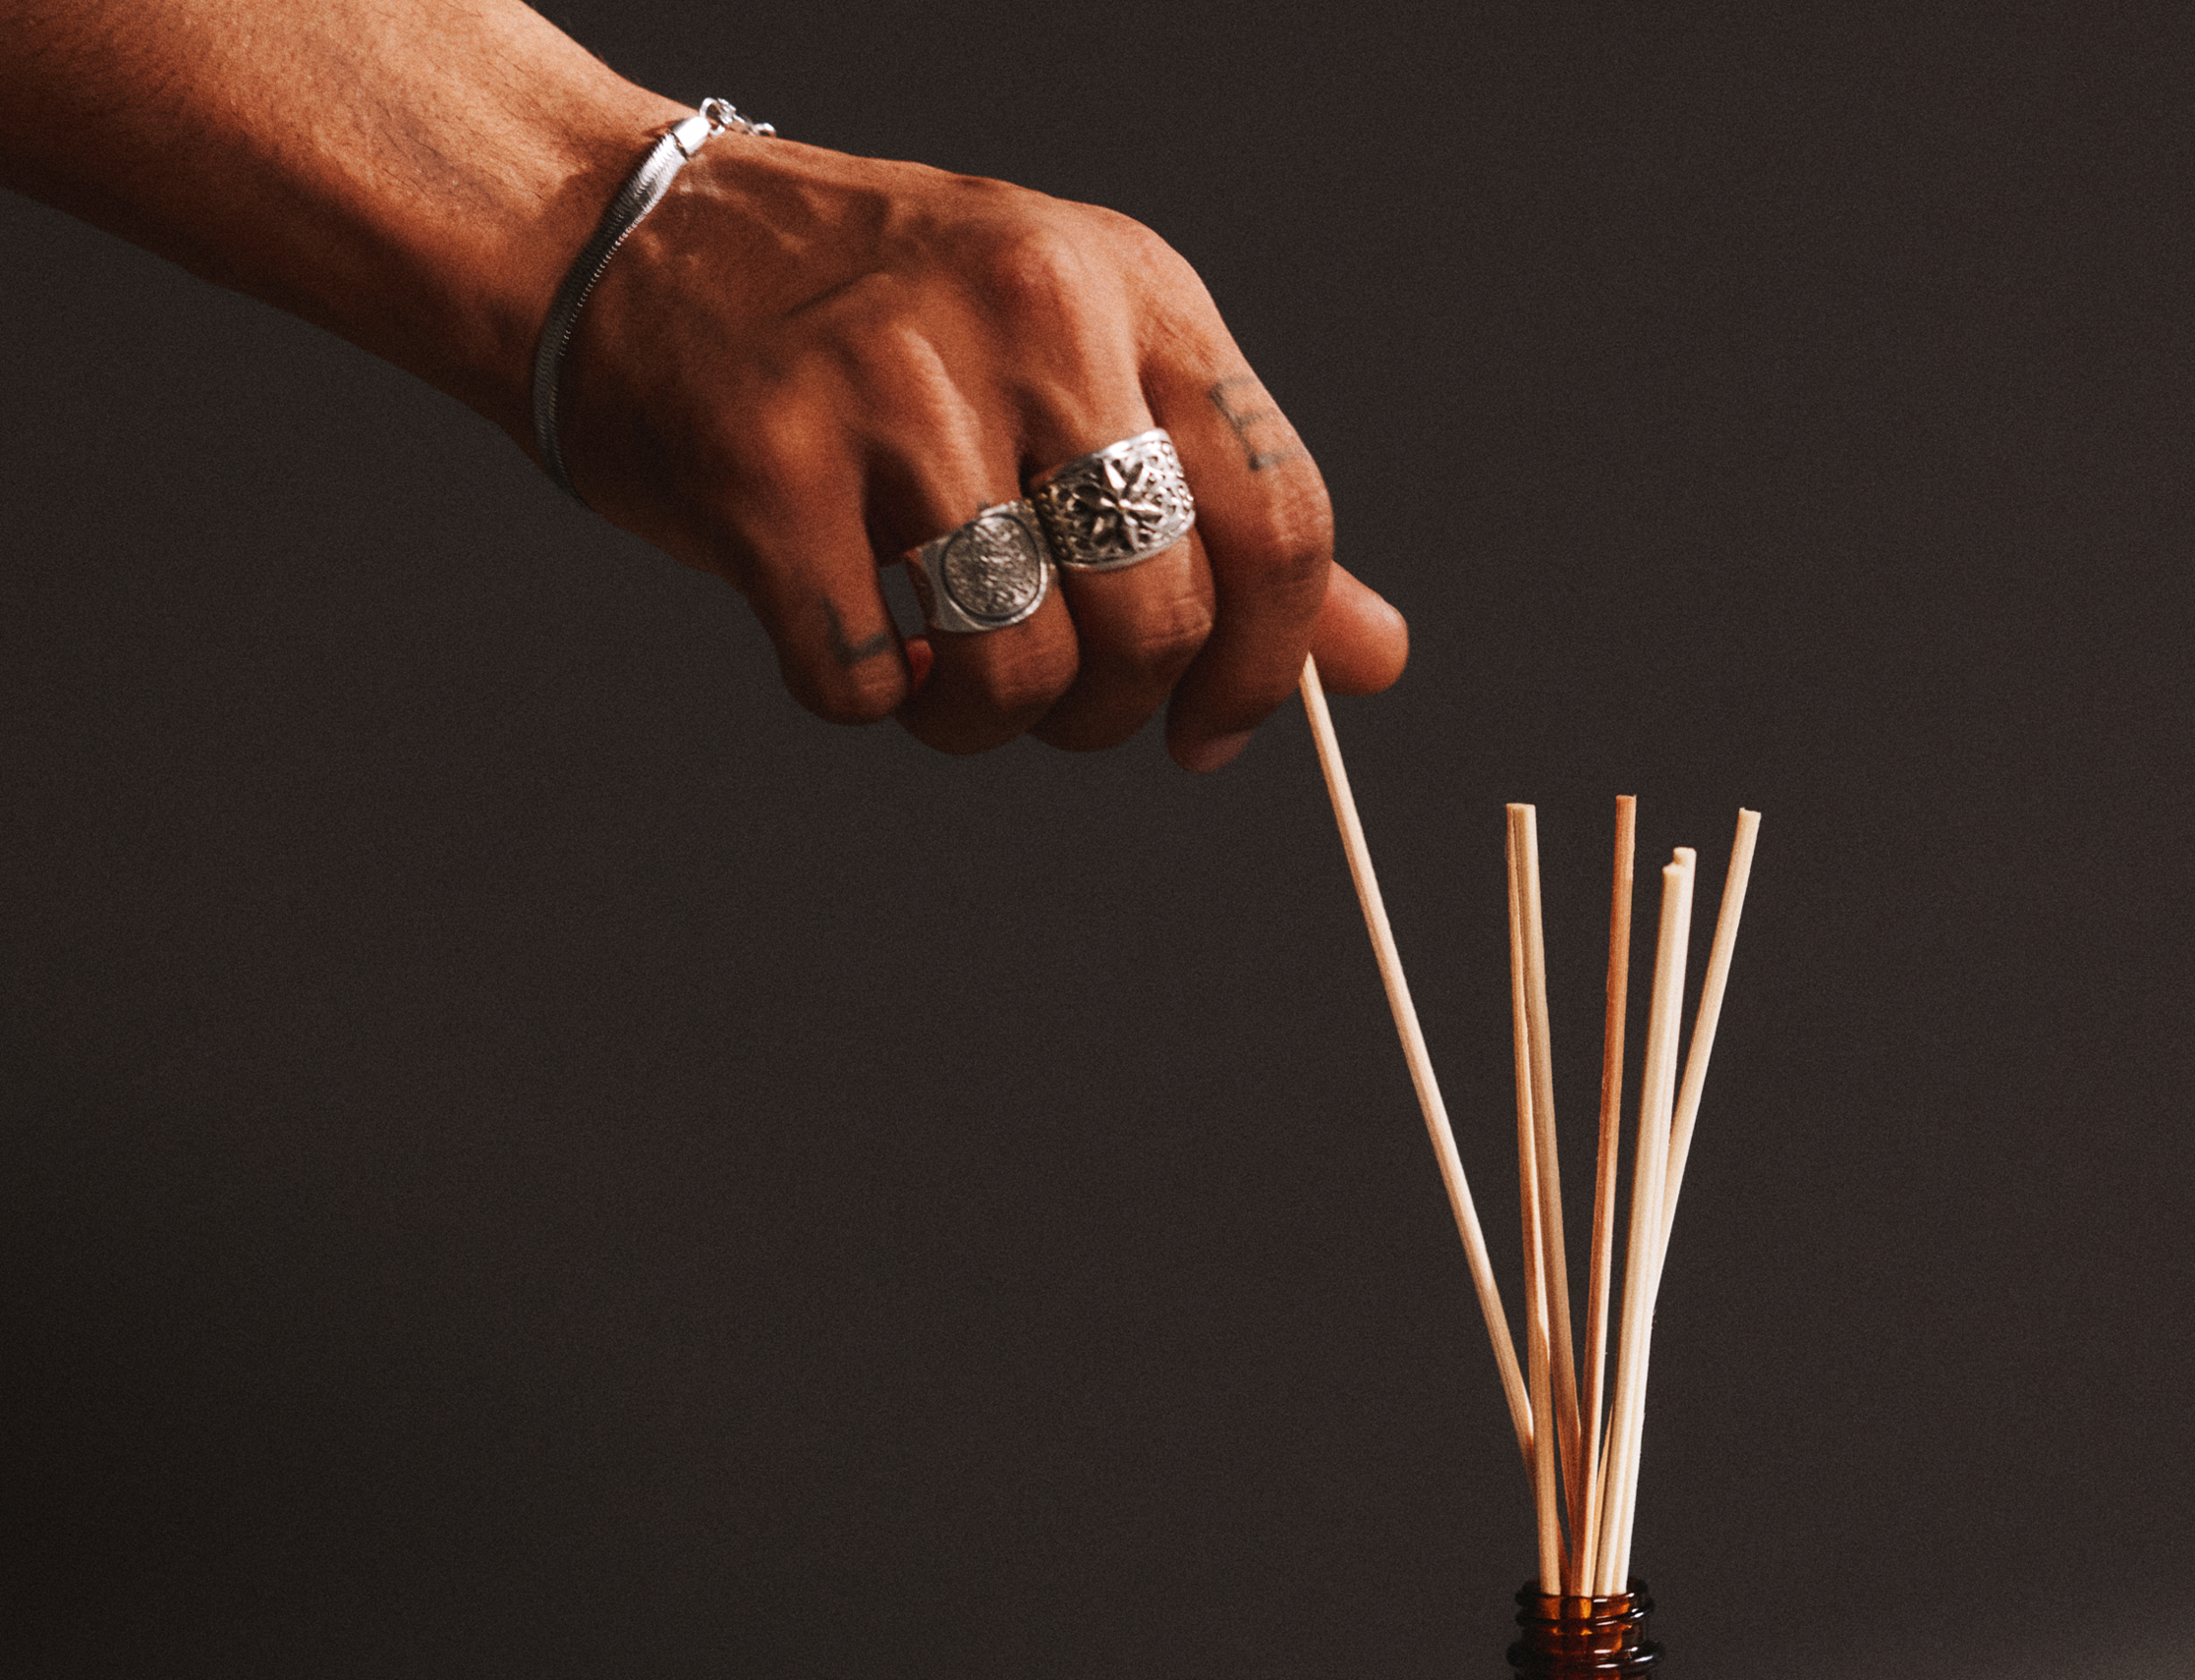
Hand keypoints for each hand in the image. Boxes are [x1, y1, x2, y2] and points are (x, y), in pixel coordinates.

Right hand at [555, 137, 1408, 768]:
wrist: (622, 235)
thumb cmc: (877, 329)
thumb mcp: (1085, 370)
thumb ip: (1227, 514)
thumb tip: (1377, 659)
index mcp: (1136, 291)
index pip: (1280, 522)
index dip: (1264, 671)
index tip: (1210, 733)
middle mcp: (1032, 315)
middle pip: (1158, 618)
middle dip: (1115, 712)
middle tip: (1052, 700)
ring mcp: (894, 384)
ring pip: (1021, 668)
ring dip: (987, 726)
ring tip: (945, 680)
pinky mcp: (767, 465)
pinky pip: (866, 681)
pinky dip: (868, 704)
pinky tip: (855, 643)